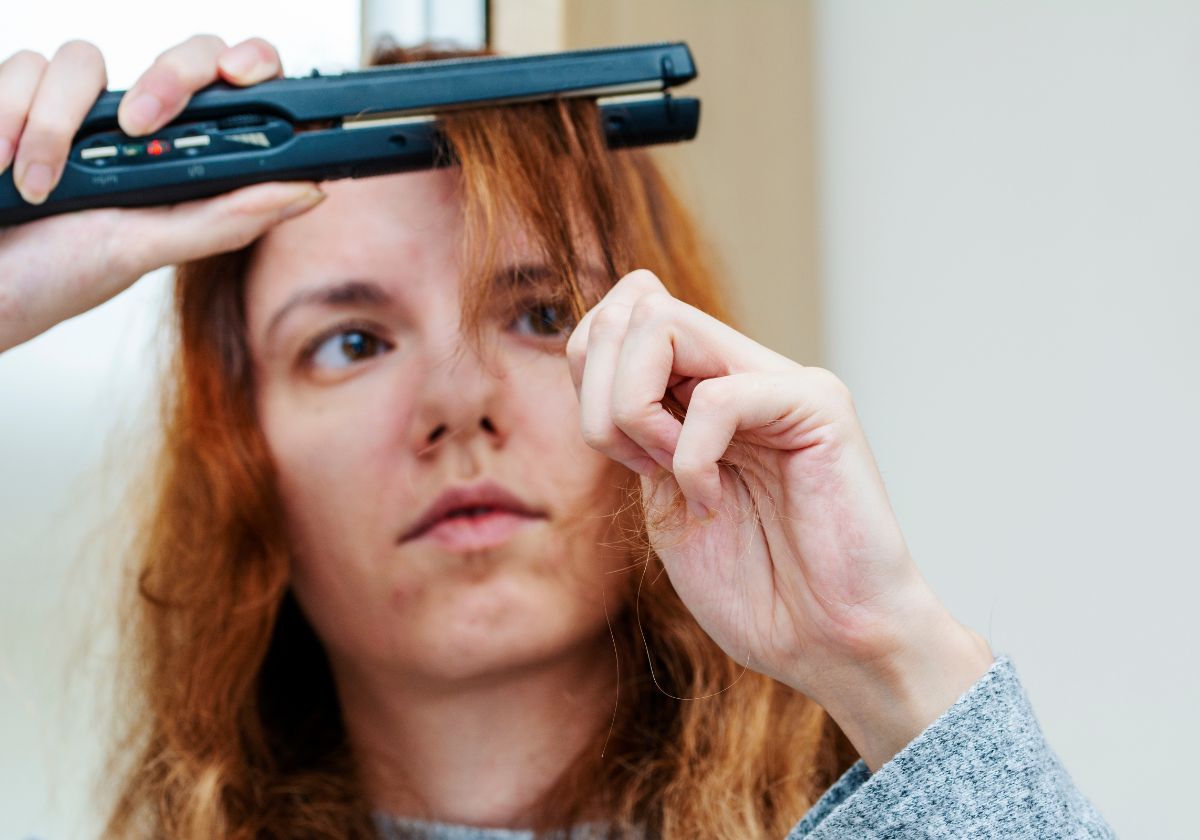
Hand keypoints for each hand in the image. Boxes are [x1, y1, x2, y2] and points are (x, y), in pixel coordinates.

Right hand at [0, 35, 325, 351]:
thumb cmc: (54, 277)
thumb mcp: (142, 251)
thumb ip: (222, 220)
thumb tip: (306, 192)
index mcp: (174, 160)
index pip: (228, 90)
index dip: (248, 65)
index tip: (242, 75)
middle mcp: (130, 127)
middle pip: (175, 56)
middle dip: (165, 79)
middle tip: (136, 125)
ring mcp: (72, 108)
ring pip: (82, 60)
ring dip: (54, 126)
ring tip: (38, 187)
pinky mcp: (13, 97)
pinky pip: (21, 66)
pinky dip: (6, 117)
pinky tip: (1, 166)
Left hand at [567, 269, 993, 769]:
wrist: (830, 645)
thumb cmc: (756, 587)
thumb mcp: (663, 497)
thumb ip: (636, 426)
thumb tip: (595, 348)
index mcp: (706, 388)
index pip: (623, 313)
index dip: (589, 370)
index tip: (620, 453)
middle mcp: (745, 369)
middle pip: (635, 308)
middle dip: (601, 391)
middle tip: (638, 463)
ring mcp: (782, 381)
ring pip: (662, 324)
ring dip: (635, 409)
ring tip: (668, 472)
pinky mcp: (818, 405)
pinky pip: (716, 397)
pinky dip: (690, 458)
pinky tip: (712, 502)